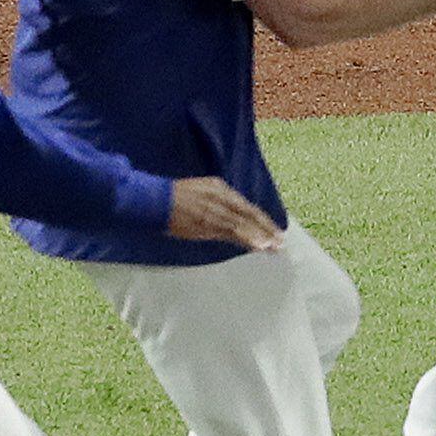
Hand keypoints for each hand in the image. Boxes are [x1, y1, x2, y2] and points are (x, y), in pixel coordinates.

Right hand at [167, 177, 282, 252]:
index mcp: (220, 188)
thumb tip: (231, 217)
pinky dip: (246, 238)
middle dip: (266, 228)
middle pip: (249, 214)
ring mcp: (215, 210)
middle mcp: (221, 197)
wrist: (155, 200)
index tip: (274, 230)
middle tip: (280, 242)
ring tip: (273, 247)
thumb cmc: (174, 197)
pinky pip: (231, 232)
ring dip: (260, 237)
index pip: (246, 206)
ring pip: (243, 224)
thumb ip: (218, 201)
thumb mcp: (201, 191)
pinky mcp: (207, 223)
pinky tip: (258, 246)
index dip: (262, 219)